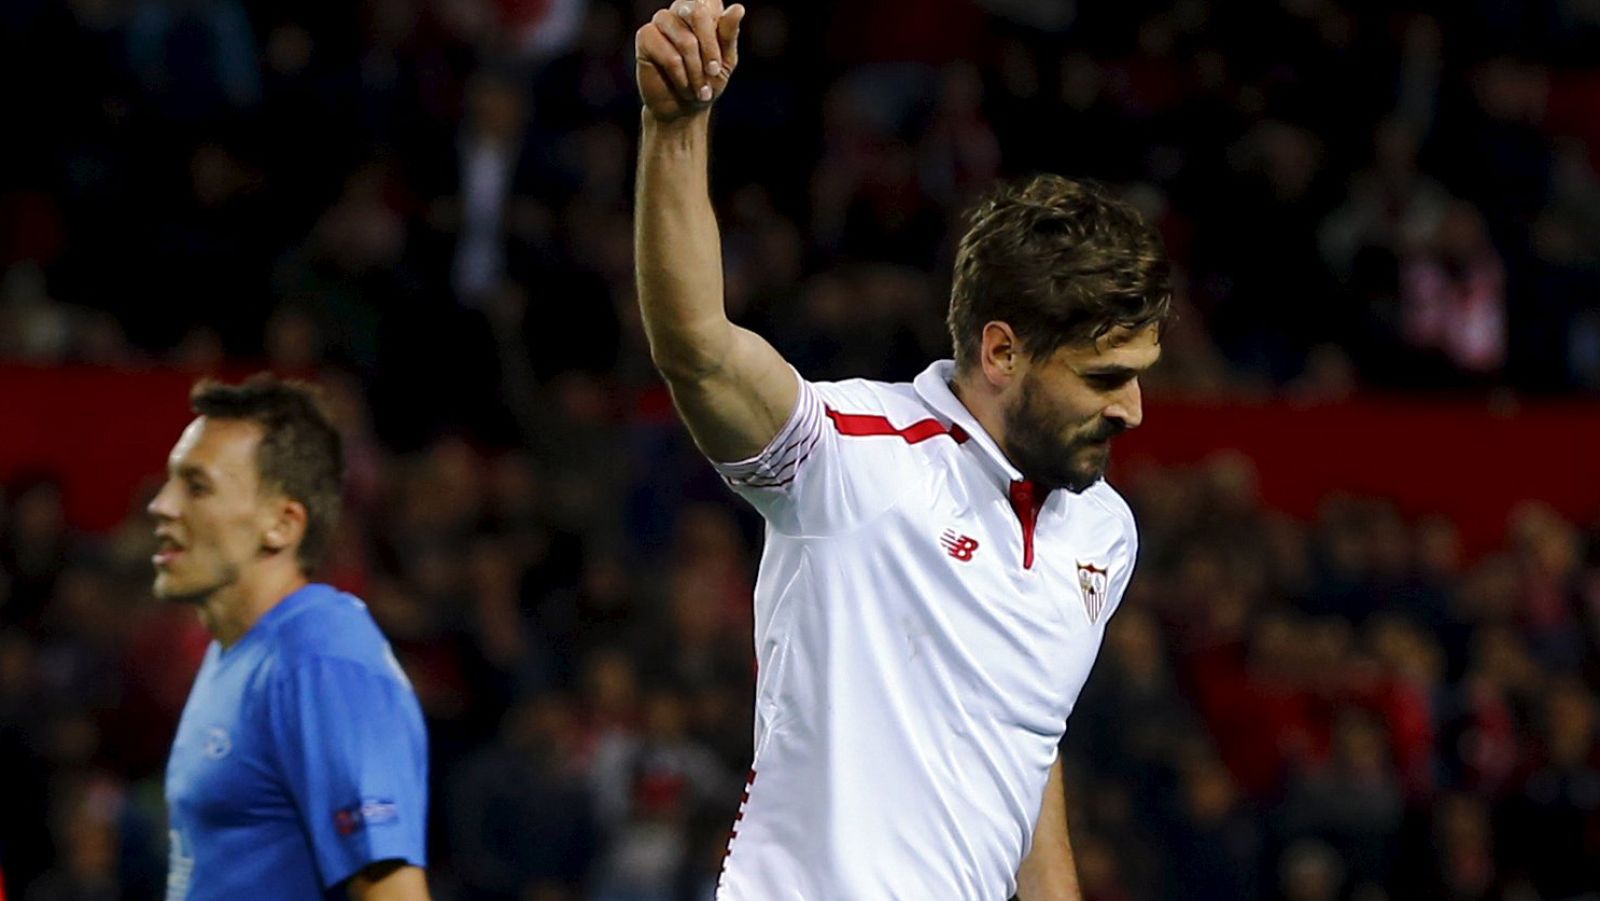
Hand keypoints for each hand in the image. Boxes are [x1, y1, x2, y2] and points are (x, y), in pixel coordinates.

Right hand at [636, 0, 744, 122]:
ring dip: (696, 71)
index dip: (717, 30)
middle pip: (698, 13)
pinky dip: (681, 77)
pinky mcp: (645, 37)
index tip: (720, 57)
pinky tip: (684, 86)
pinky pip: (670, 57)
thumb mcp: (725, 61)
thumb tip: (738, 8)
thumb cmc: (708, 82)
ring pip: (686, 41)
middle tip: (714, 73)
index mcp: (704, 10)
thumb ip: (729, 34)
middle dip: (710, 50)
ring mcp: (661, 21)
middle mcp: (680, 9)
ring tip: (700, 90)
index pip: (711, 1)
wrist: (684, 109)